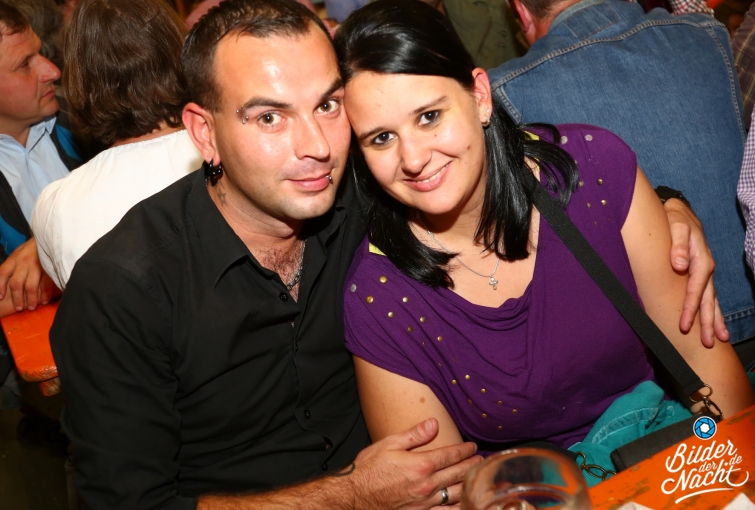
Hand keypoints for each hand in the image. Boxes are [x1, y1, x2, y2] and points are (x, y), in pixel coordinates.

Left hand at [0, 238, 59, 311]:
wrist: (50, 237)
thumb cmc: (33, 247)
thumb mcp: (19, 253)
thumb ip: (12, 265)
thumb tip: (4, 279)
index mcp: (14, 259)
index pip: (2, 274)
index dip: (0, 287)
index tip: (1, 297)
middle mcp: (23, 262)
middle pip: (16, 284)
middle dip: (17, 298)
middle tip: (19, 308)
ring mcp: (37, 265)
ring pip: (30, 286)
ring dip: (30, 299)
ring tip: (31, 307)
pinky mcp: (49, 268)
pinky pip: (46, 284)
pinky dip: (45, 294)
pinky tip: (44, 301)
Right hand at [350, 418, 480, 509]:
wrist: (354, 497)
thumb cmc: (368, 469)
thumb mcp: (389, 444)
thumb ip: (415, 434)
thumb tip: (434, 423)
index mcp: (421, 464)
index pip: (451, 455)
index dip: (465, 450)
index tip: (473, 446)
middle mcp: (427, 485)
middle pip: (458, 474)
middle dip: (472, 465)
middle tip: (482, 460)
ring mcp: (426, 503)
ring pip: (457, 494)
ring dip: (470, 484)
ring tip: (479, 478)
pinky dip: (458, 507)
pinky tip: (465, 503)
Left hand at [663, 199, 727, 346]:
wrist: (680, 213)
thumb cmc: (675, 219)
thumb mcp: (675, 227)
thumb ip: (676, 245)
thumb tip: (679, 265)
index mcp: (701, 261)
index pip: (696, 290)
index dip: (690, 309)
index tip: (685, 325)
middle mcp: (707, 269)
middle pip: (708, 300)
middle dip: (707, 322)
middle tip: (708, 342)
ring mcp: (706, 273)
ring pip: (712, 300)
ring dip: (714, 320)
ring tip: (719, 339)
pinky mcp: (702, 274)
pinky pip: (709, 295)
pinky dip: (713, 310)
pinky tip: (715, 323)